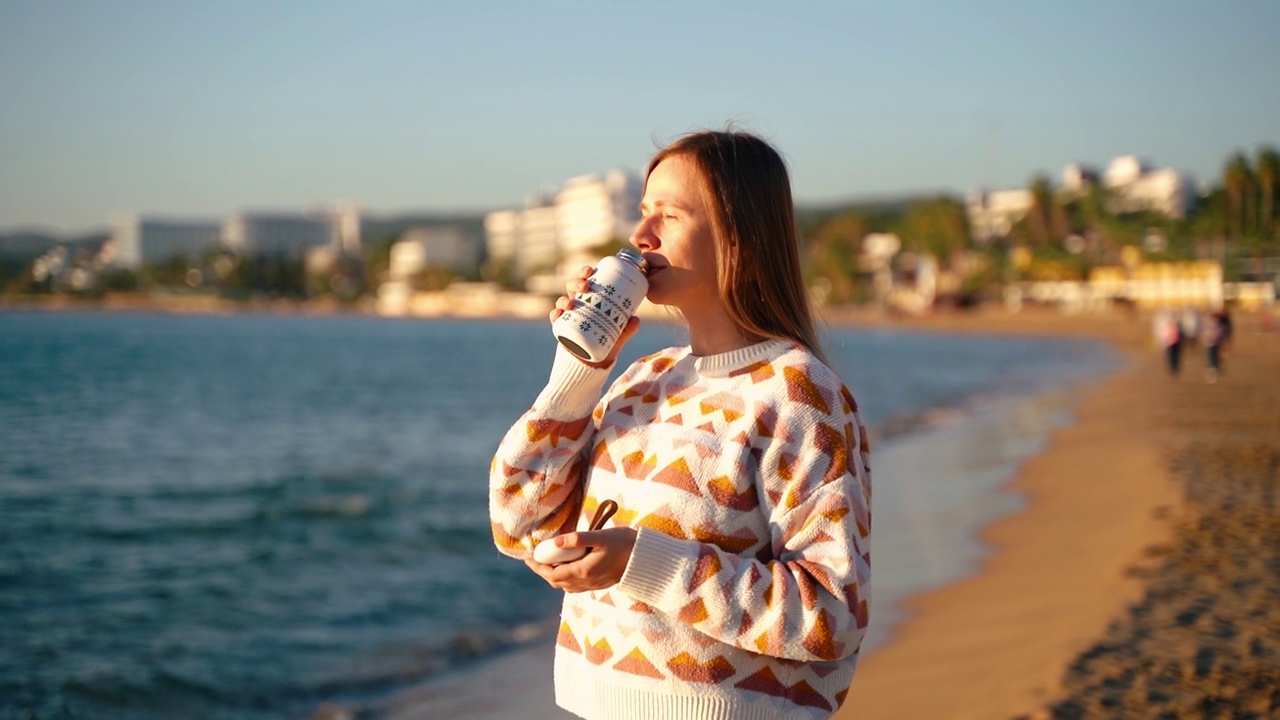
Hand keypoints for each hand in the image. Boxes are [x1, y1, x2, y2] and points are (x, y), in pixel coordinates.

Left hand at [523, 526, 637, 592]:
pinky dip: (564, 578)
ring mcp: (593, 585)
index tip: (528, 557)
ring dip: (553, 575)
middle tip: (534, 558)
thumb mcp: (601, 537)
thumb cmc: (624, 543)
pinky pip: (575, 585)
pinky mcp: (599, 583)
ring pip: (565, 585)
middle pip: (556, 581)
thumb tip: (555, 542)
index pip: (552, 573)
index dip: (538, 566)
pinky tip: (566, 567)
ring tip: (547, 562)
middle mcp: (586, 582)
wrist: (645, 559)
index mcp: (583, 572)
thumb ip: (577, 539)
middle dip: (543, 571)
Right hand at [548, 265, 640, 368]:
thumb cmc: (607, 339)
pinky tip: (558, 314)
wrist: (595, 359)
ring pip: (562, 300)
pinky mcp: (562, 327)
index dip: (586, 272)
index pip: (587, 280)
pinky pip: (555, 318)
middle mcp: (577, 303)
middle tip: (585, 286)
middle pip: (573, 286)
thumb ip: (628, 328)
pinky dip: (555, 315)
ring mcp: (568, 314)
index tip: (591, 270)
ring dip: (564, 299)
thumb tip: (636, 319)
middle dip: (576, 282)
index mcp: (591, 298)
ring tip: (571, 303)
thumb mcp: (620, 333)